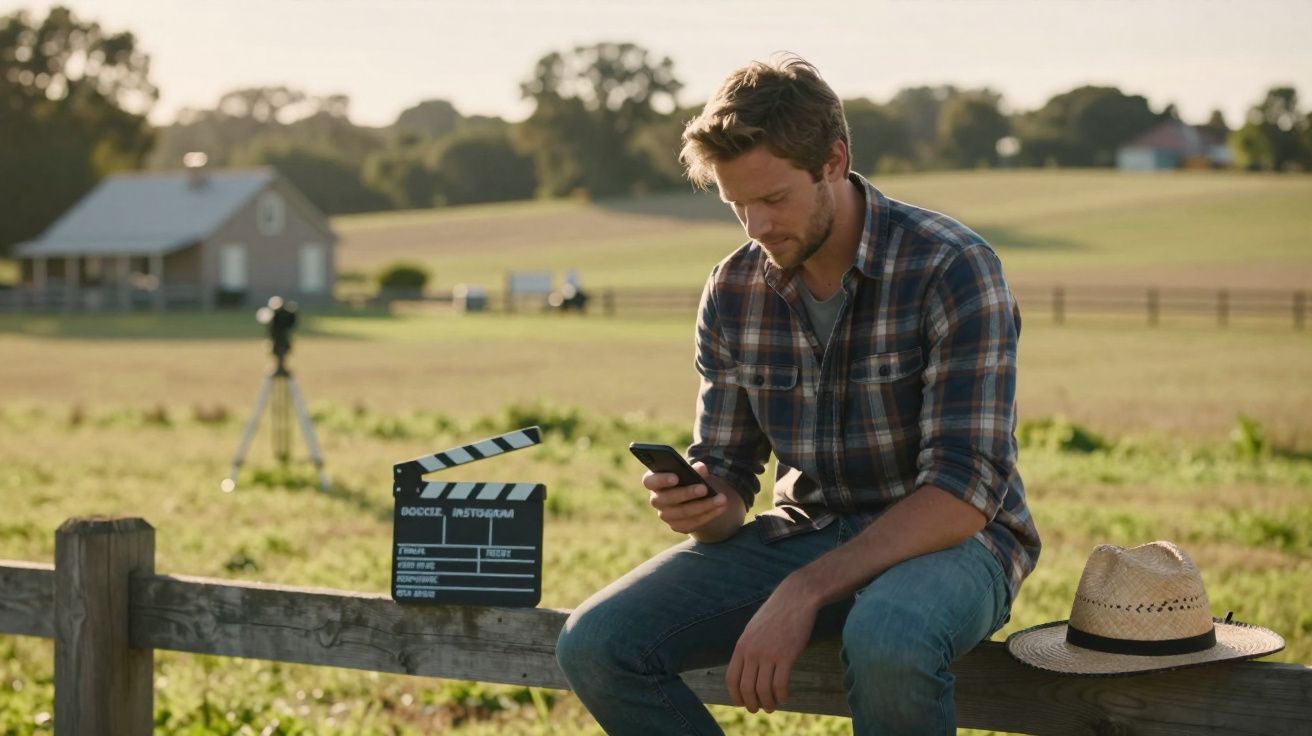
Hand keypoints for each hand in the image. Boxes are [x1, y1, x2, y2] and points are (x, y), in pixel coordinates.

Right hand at [643, 462, 727, 534]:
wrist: (693, 496)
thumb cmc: (688, 477)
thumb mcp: (691, 470)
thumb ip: (694, 468)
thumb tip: (701, 468)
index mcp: (654, 481)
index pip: (649, 481)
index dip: (661, 480)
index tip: (676, 477)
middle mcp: (656, 500)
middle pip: (667, 499)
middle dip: (687, 493)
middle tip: (704, 488)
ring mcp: (665, 515)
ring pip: (682, 513)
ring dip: (703, 506)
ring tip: (721, 499)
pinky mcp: (677, 526)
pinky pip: (691, 524)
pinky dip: (707, 516)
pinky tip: (720, 508)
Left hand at [726, 578, 817, 712]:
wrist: (796, 598)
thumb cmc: (776, 614)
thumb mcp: (753, 629)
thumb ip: (748, 648)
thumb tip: (746, 669)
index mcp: (741, 646)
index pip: (731, 679)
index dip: (736, 696)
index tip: (742, 703)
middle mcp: (752, 652)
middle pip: (747, 689)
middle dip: (752, 704)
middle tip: (759, 709)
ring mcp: (768, 654)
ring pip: (764, 690)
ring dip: (768, 703)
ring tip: (773, 706)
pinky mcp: (786, 656)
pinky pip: (781, 684)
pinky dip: (782, 695)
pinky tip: (785, 696)